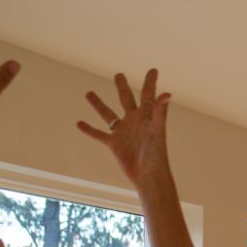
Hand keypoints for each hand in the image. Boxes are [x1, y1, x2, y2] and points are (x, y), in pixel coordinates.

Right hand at [78, 69, 171, 187]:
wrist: (148, 176)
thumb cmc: (156, 154)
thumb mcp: (157, 130)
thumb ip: (160, 111)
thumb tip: (167, 94)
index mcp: (146, 116)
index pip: (147, 95)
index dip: (150, 83)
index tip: (153, 70)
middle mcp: (134, 121)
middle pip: (126, 99)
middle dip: (122, 87)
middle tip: (118, 75)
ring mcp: (123, 132)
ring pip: (108, 114)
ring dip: (98, 104)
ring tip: (88, 93)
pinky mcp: (114, 144)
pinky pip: (99, 134)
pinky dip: (89, 129)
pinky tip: (79, 123)